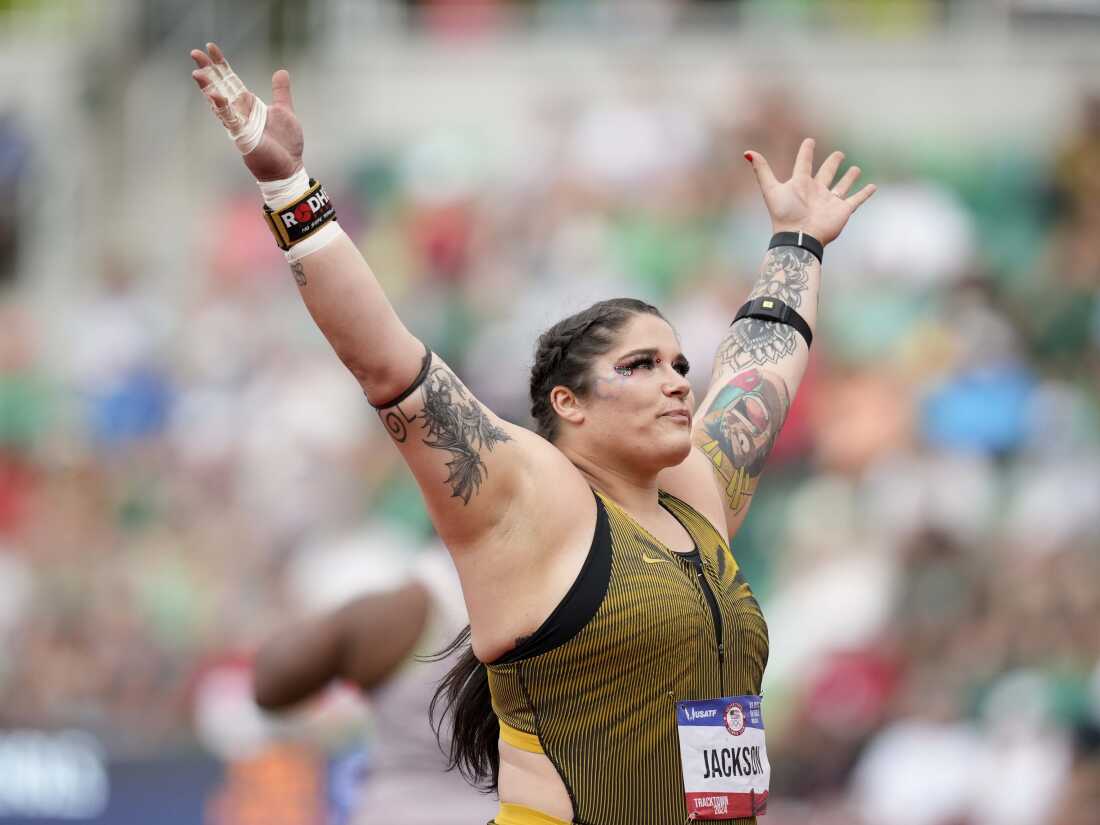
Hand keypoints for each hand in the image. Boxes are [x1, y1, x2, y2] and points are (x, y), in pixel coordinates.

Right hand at [190, 42, 303, 181]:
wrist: (289, 166)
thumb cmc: (285, 143)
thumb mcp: (284, 110)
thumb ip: (280, 91)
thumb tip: (281, 71)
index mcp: (249, 104)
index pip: (231, 80)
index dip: (221, 64)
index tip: (210, 47)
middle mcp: (240, 112)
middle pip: (220, 87)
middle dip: (208, 70)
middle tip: (194, 52)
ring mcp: (239, 124)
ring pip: (219, 102)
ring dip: (208, 88)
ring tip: (196, 72)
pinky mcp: (243, 137)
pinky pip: (230, 120)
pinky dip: (223, 108)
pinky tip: (215, 95)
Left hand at [745, 138, 875, 245]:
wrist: (798, 236)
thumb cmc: (784, 214)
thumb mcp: (770, 189)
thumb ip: (761, 170)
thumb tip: (747, 152)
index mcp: (800, 184)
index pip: (803, 163)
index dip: (806, 152)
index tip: (809, 141)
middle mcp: (816, 191)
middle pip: (825, 173)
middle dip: (832, 164)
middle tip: (839, 154)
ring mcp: (829, 201)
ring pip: (841, 186)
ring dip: (849, 177)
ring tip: (855, 169)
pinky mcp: (842, 211)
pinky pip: (856, 200)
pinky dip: (865, 193)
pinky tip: (873, 187)